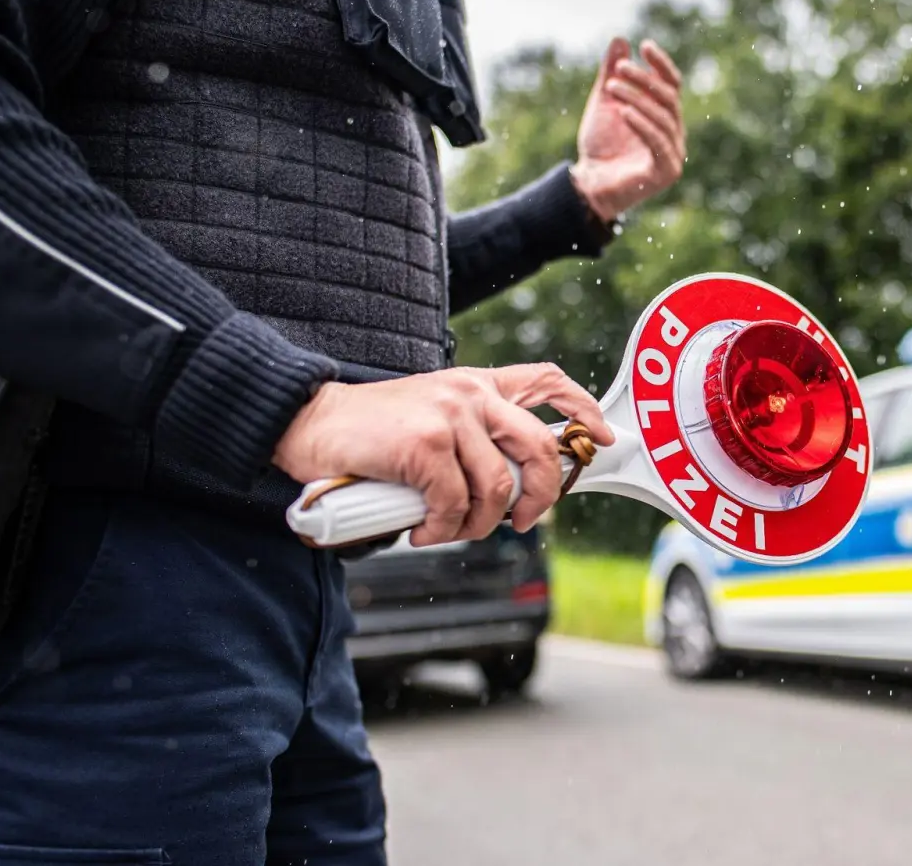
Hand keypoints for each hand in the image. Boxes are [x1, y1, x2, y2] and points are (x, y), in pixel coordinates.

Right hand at [272, 364, 614, 545]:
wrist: (311, 423)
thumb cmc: (371, 433)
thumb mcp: (433, 418)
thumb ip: (472, 437)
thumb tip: (512, 490)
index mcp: (477, 385)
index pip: (546, 380)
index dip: (582, 408)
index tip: (601, 435)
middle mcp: (470, 394)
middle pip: (538, 447)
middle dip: (542, 495)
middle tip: (522, 521)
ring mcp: (450, 417)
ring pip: (497, 487)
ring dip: (477, 525)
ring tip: (448, 531)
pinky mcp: (426, 445)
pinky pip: (455, 504)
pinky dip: (441, 529)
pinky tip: (420, 531)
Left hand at [570, 37, 686, 221]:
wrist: (589, 184)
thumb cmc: (600, 145)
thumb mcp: (604, 103)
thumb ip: (612, 74)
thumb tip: (621, 40)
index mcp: (664, 116)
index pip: (672, 84)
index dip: (661, 64)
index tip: (644, 46)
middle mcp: (674, 133)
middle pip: (668, 98)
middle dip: (644, 80)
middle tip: (619, 68)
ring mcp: (673, 153)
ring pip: (662, 118)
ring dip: (636, 99)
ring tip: (612, 87)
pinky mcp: (665, 172)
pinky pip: (658, 143)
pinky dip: (642, 125)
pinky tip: (624, 112)